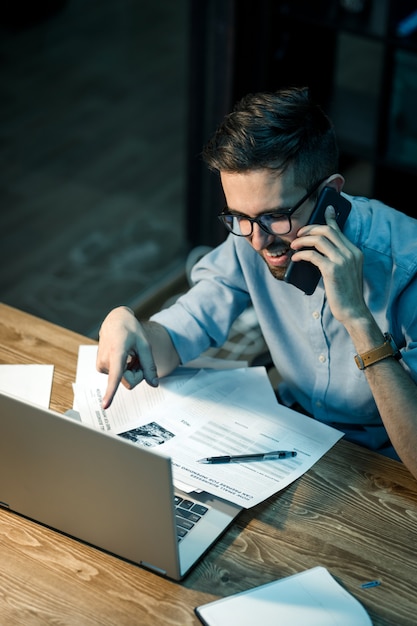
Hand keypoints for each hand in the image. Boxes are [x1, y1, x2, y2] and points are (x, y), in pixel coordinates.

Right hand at [97, 307, 157, 408]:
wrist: (115, 320)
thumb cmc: (131, 330)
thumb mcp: (145, 345)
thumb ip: (149, 366)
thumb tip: (154, 384)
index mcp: (116, 353)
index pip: (115, 376)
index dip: (111, 392)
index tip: (105, 405)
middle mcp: (105, 361)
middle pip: (129, 381)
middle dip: (138, 373)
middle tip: (138, 357)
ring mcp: (101, 365)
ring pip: (123, 379)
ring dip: (131, 369)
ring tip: (129, 353)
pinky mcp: (100, 367)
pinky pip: (118, 376)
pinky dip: (125, 368)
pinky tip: (124, 356)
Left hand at [289, 206, 368, 325]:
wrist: (353, 311)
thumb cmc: (345, 293)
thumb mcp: (345, 272)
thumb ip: (336, 258)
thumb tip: (317, 250)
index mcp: (355, 251)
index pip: (339, 230)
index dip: (330, 218)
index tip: (325, 209)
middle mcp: (350, 253)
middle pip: (327, 230)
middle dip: (309, 229)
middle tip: (299, 235)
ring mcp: (342, 260)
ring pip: (319, 239)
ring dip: (303, 240)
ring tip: (294, 246)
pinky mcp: (332, 270)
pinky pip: (312, 255)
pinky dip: (301, 254)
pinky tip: (295, 258)